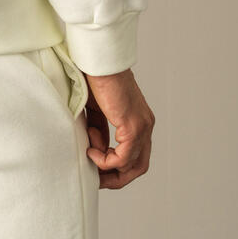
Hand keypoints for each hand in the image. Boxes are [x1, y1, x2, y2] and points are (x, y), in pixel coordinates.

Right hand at [83, 68, 153, 188]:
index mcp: (139, 120)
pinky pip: (123, 158)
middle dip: (117, 178)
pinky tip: (91, 151)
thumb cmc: (96, 77)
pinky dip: (106, 160)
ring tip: (91, 162)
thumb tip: (96, 149)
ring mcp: (142, 127)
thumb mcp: (97, 109)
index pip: (135, 154)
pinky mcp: (133, 126)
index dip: (116, 166)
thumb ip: (99, 130)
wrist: (98, 59)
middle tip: (97, 179)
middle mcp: (145, 125)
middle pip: (139, 166)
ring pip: (134, 166)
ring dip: (111, 171)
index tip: (96, 165)